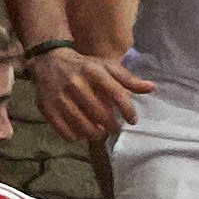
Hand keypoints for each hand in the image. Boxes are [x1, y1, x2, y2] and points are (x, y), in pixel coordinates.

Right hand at [30, 47, 154, 139]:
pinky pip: (65, 131)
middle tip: (115, 128)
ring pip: (82, 125)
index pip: (116, 93)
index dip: (127, 110)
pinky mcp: (47, 109)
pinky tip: (81, 133)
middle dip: (111, 125)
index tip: (132, 120)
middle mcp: (77, 84)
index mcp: (94, 71)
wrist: (50, 62)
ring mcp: (60, 98)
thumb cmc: (85, 66)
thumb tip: (152, 88)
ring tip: (100, 132)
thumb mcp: (107, 67)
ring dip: (94, 133)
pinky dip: (75, 136)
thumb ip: (128, 79)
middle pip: (99, 113)